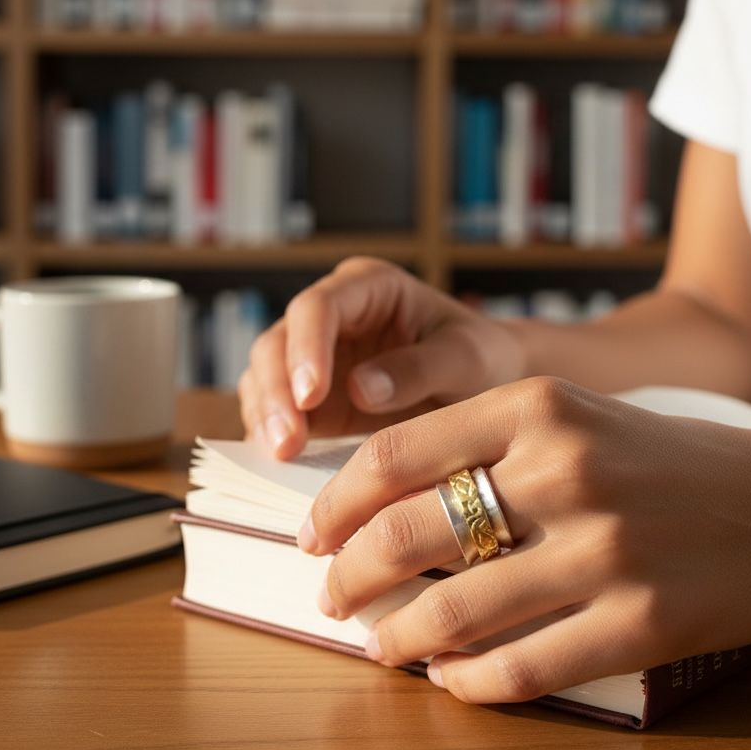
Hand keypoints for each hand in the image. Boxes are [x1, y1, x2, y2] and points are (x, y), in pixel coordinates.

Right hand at [237, 258, 524, 458]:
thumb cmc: (481, 359)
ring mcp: (312, 356)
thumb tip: (361, 388)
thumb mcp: (466, 358)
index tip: (311, 395)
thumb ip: (419, 368)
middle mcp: (330, 315)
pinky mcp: (305, 397)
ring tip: (282, 454)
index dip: (307, 348)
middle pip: (278, 341)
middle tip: (287, 440)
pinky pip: (272, 409)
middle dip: (277, 390)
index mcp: (367, 287)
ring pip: (264, 375)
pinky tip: (280, 462)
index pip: (318, 307)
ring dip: (266, 414)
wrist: (486, 385)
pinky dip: (270, 433)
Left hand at [299, 377, 750, 704]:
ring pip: (455, 608)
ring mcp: (604, 548)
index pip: (396, 453)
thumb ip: (481, 441)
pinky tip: (450, 680)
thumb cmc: (655, 457)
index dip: (334, 502)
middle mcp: (566, 468)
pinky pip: (523, 666)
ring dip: (396, 637)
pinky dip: (469, 683)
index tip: (312, 533)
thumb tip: (378, 502)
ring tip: (378, 646)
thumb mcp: (571, 414)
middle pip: (409, 530)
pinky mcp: (640, 622)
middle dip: (349, 574)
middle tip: (329, 595)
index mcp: (538, 404)